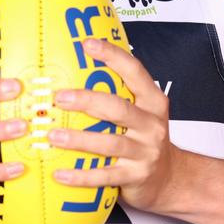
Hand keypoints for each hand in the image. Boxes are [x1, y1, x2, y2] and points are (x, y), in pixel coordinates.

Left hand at [48, 37, 181, 213]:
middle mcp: (152, 124)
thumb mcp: (142, 112)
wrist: (170, 179)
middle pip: (119, 108)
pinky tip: (60, 173)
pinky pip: (105, 176)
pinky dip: (81, 176)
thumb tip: (75, 69)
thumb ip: (118, 94)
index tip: (87, 44)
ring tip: (53, 135)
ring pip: (111, 143)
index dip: (112, 56)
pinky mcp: (136, 176)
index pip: (134, 72)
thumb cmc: (146, 139)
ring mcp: (146, 151)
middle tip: (59, 97)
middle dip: (87, 101)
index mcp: (153, 102)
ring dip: (79, 139)